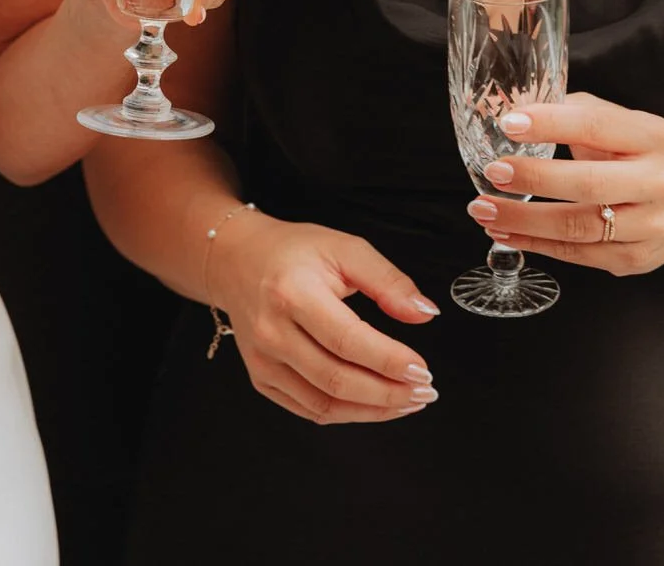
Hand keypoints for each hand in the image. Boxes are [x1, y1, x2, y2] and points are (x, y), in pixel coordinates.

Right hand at [207, 212, 442, 424]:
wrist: (238, 260)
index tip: (423, 369)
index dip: (389, 361)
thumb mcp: (345, 249)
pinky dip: (347, 414)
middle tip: (425, 391)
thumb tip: (425, 313)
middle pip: (337, 379)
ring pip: (324, 405)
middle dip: (388, 393)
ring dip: (373, 411)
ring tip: (408, 401)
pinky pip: (309, 410)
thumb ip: (388, 281)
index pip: (347, 340)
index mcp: (293, 293)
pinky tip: (375, 405)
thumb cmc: (294, 252)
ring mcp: (263, 361)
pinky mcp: (261, 379)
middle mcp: (272, 332)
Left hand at [467, 94, 663, 274]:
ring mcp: (651, 225)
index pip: (597, 126)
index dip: (550, 124)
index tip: (509, 124)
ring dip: (523, 220)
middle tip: (493, 171)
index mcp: (653, 136)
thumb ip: (574, 111)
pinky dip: (534, 244)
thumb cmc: (640, 154)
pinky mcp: (635, 258)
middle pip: (589, 184)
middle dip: (534, 178)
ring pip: (579, 227)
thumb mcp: (622, 123)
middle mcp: (659, 182)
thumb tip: (515, 106)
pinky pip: (577, 255)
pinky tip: (504, 233)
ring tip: (483, 209)